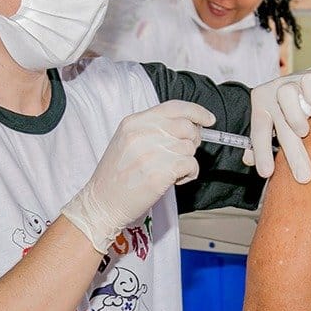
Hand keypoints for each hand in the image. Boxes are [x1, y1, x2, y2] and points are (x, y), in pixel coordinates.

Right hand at [62, 100, 214, 252]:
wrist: (102, 203)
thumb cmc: (116, 175)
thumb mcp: (127, 141)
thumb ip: (154, 129)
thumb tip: (189, 126)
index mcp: (134, 122)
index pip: (174, 107)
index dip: (196, 111)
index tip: (208, 119)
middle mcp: (142, 133)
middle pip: (186, 127)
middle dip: (193, 140)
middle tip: (183, 154)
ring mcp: (151, 153)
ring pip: (190, 148)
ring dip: (187, 161)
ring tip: (171, 171)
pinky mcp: (160, 173)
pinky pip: (191, 165)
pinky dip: (189, 174)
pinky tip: (175, 180)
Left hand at [244, 66, 310, 183]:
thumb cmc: (297, 109)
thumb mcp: (278, 125)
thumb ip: (263, 142)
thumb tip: (248, 160)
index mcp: (261, 104)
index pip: (259, 131)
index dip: (262, 153)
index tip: (267, 173)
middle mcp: (273, 92)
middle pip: (280, 124)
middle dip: (292, 152)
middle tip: (304, 176)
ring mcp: (293, 81)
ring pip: (288, 97)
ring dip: (297, 118)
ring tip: (305, 132)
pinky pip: (310, 85)